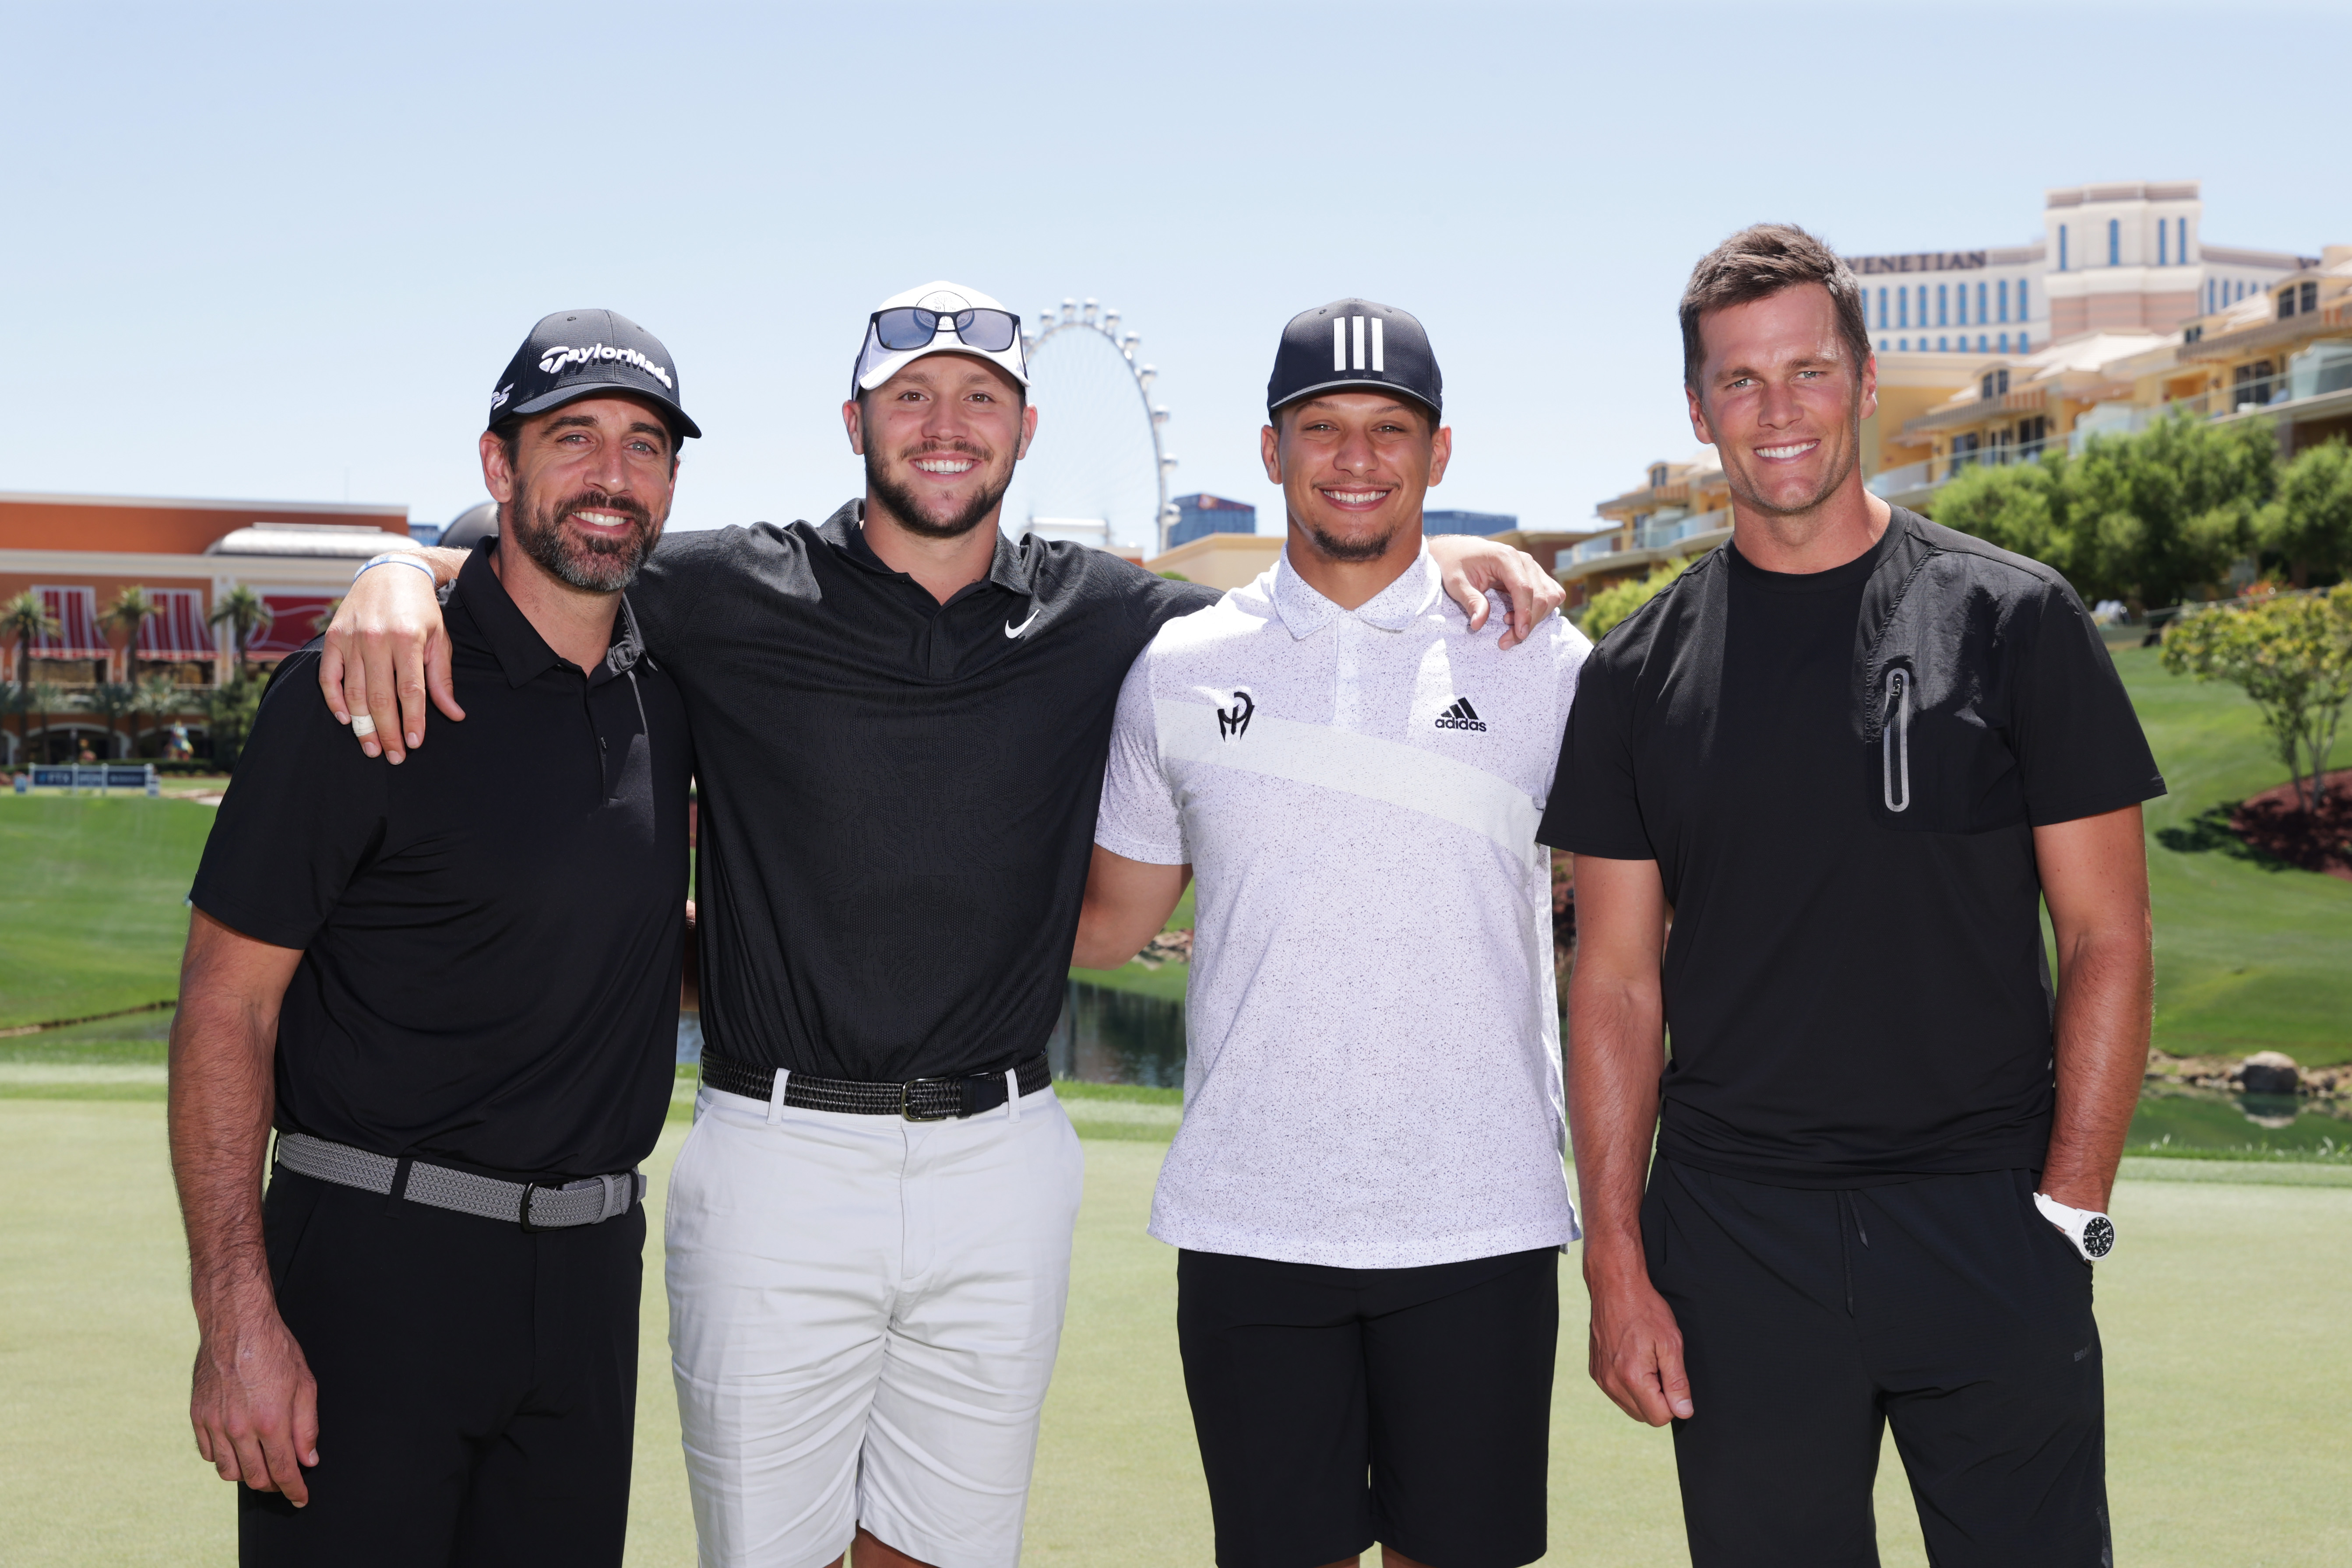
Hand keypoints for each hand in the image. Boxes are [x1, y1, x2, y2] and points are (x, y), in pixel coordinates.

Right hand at [190, 1297, 319, 1503]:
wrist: (236, 1325)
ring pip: (229, 1472)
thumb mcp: (305, 1384)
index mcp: (270, 1422)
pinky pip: (210, 1454)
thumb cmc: (274, 1349)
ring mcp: (215, 1424)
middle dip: (273, 1485)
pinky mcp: (198, 1417)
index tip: (301, 1499)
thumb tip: (309, 1460)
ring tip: (262, 1464)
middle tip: (284, 1479)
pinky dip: (225, 1458)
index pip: (283, 1472)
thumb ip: (307, 1427)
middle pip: (255, 1478)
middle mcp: (240, 1429)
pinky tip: (238, 1447)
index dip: (294, 1491)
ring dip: (248, 1475)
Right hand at [318, 560, 463, 762]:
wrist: (391, 573)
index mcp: (408, 639)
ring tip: (372, 748)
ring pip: (354, 692)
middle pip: (381, 698)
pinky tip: (346, 719)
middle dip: (388, 732)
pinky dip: (334, 699)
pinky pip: (328, 676)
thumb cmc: (420, 610)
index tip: (415, 744)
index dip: (413, 721)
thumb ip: (442, 679)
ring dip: (362, 725)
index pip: (411, 691)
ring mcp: (351, 638)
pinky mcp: (332, 637)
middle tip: (394, 757)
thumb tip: (454, 715)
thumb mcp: (440, 639)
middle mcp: (377, 639)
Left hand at [1425, 535, 1565, 649]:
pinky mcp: (1535, 575)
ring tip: (1509, 626)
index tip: (1519, 635)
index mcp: (1505, 557)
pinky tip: (1519, 616)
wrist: (1458, 551)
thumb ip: (1470, 601)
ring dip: (1536, 617)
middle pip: (1541, 596)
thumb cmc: (1455, 564)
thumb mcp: (1456, 583)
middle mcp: (1524, 560)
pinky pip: (1551, 593)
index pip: (1524, 588)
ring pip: (1551, 596)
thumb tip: (1478, 624)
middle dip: (1528, 622)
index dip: (1525, 614)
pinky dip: (1541, 610)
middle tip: (1506, 641)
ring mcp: (1532, 566)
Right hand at [1586, 1267, 1693, 1424]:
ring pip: (1630, 1407)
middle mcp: (1612, 1382)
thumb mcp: (1671, 1344)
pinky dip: (1629, 1385)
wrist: (1615, 1287)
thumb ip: (1678, 1383)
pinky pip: (1617, 1393)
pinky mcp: (1595, 1371)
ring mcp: (1601, 1378)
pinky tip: (1633, 1359)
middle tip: (1660, 1367)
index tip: (1672, 1377)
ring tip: (1647, 1361)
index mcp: (1632, 1377)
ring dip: (1643, 1394)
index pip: (1660, 1417)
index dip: (1674, 1402)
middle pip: (1645, 1416)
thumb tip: (1684, 1412)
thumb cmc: (1645, 1311)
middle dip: (1659, 1400)